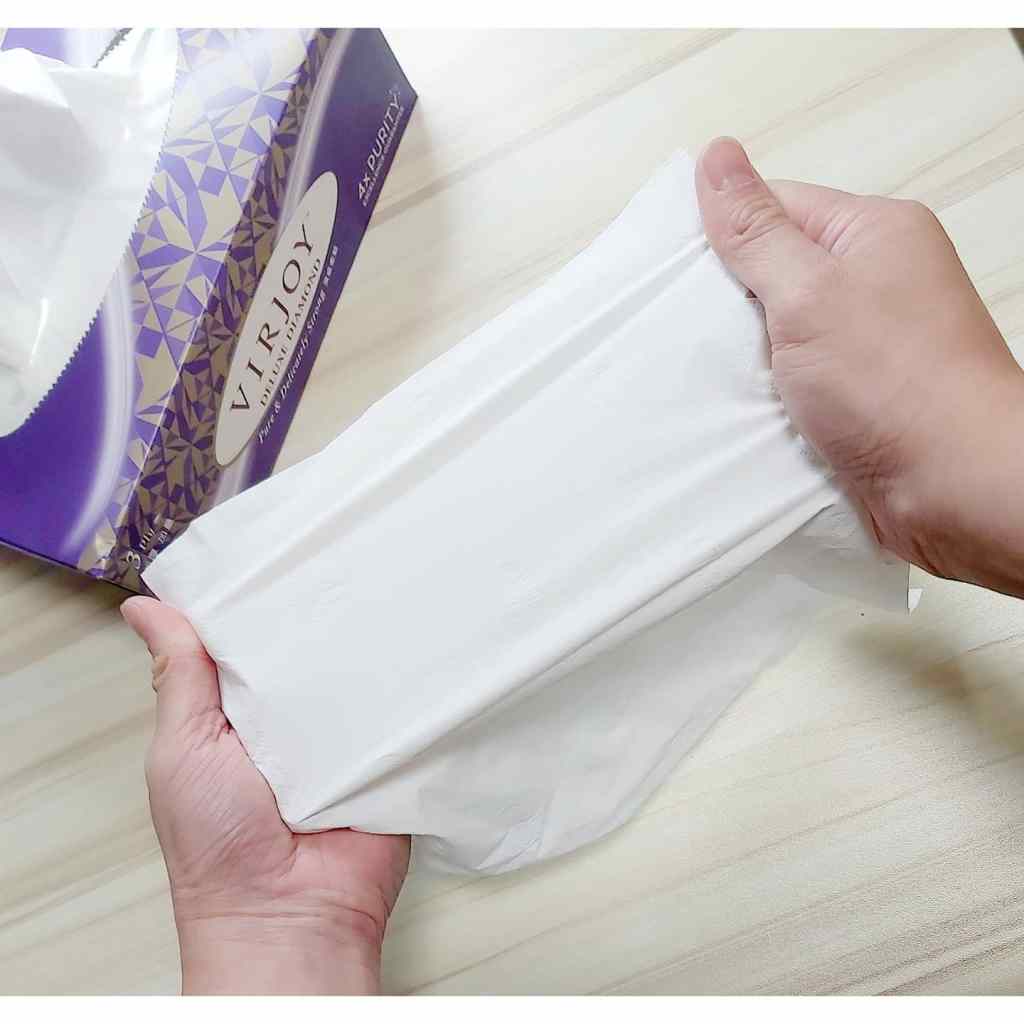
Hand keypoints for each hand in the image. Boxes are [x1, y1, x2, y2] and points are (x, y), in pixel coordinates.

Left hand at [121, 596, 409, 994]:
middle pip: (310, 649)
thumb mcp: (183, 748)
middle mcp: (293, 720)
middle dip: (321, 615)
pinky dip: (407, 689)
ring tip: (384, 594)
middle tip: (339, 560)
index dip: (258, 598)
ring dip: (367, 650)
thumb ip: (179, 678)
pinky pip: (400, 712)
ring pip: (358, 675)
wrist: (289, 919)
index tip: (273, 552)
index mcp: (238, 712)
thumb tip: (144, 609)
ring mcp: (343, 738)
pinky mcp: (386, 758)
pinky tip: (417, 649)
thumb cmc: (217, 846)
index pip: (251, 639)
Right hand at [696, 137, 1023, 596]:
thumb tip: (718, 157)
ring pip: (777, 332)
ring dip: (742, 356)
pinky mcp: (854, 396)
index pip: (776, 206)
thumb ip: (757, 230)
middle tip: (687, 328)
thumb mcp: (810, 292)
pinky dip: (762, 394)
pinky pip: (790, 380)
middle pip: (773, 270)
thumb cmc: (899, 386)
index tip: (672, 265)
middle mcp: (875, 281)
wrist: (956, 490)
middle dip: (727, 302)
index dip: (720, 232)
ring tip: (709, 372)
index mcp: (873, 233)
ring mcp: (865, 342)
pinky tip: (736, 407)